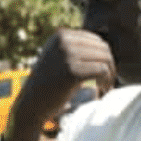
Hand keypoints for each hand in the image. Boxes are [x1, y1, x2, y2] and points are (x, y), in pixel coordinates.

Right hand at [0, 28, 118, 140]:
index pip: (96, 39)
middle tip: (106, 82)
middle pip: (103, 48)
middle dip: (109, 66)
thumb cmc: (49, 85)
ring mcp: (67, 55)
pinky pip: (102, 71)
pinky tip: (101, 90)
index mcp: (61, 36)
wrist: (31, 105)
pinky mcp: (72, 71)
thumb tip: (106, 47)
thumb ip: (77, 49)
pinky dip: (106, 81)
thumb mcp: (59, 59)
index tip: (102, 73)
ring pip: (105, 59)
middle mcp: (64, 41)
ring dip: (110, 74)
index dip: (103, 57)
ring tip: (105, 86)